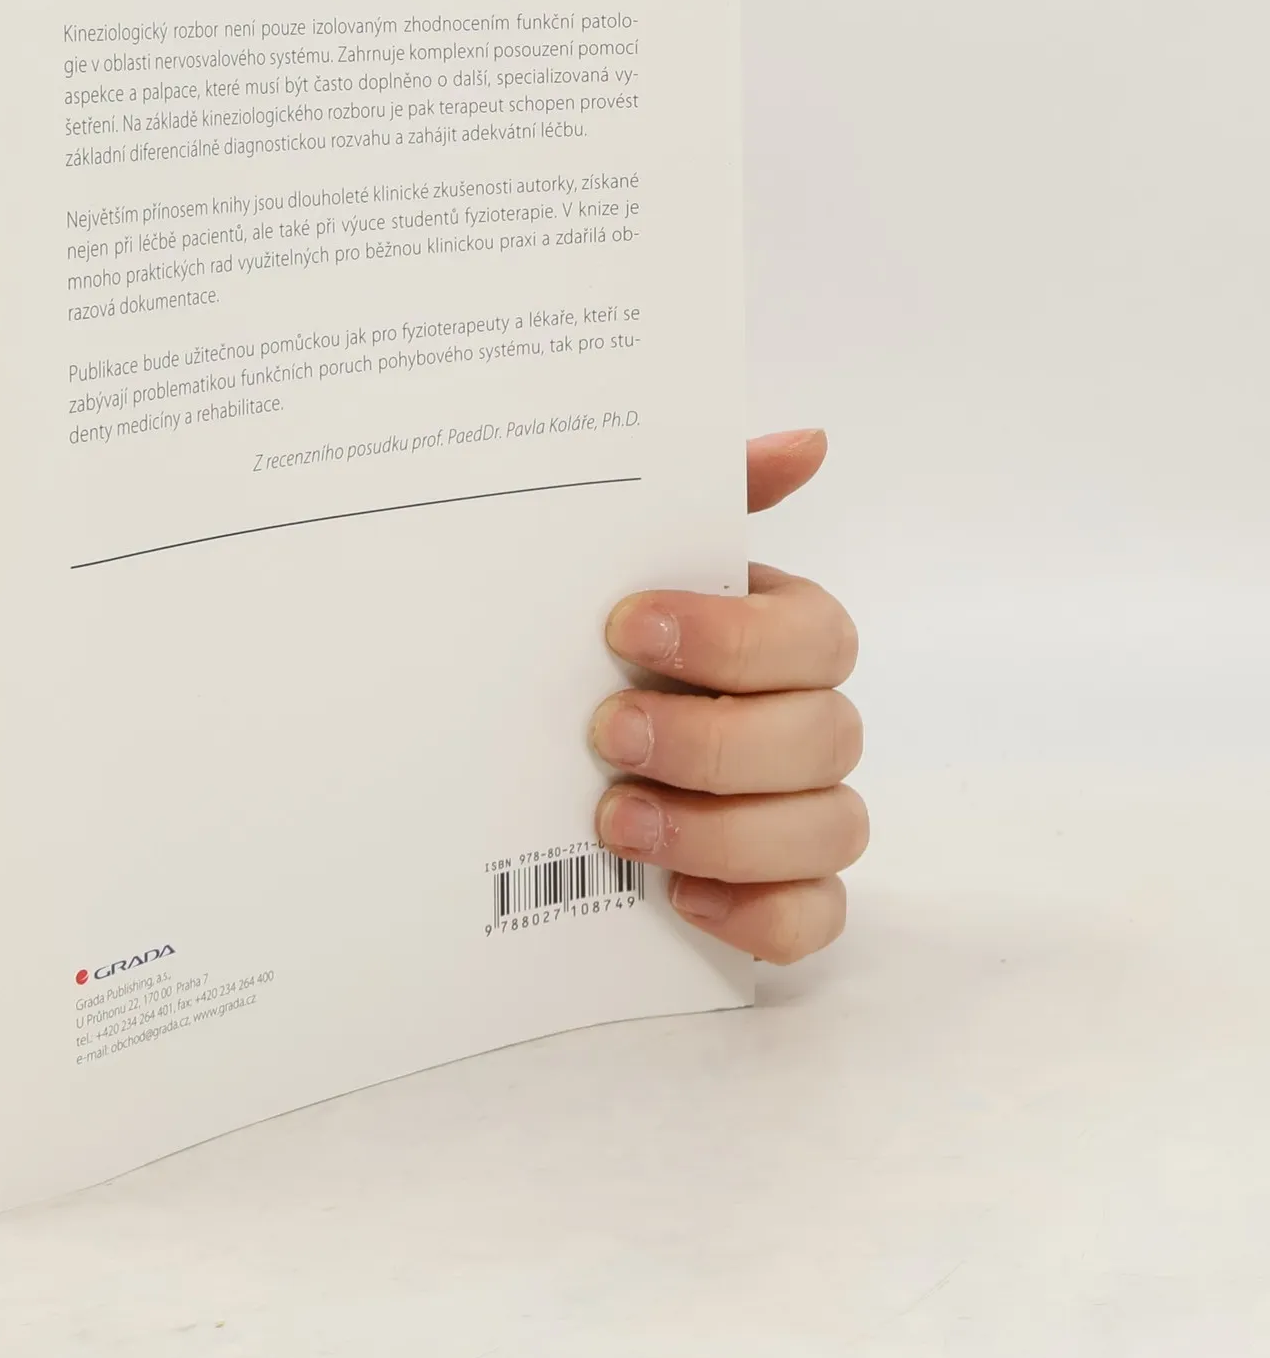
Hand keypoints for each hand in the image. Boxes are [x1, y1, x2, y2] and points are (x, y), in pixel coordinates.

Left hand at [590, 429, 864, 963]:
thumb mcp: (632, 558)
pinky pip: (817, 918)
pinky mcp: (785, 892)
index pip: (817, 636)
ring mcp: (805, 812)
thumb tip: (806, 439)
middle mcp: (809, 723)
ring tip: (615, 820)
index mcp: (784, 638)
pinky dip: (761, 915)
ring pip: (830, 829)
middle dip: (714, 740)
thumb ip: (712, 496)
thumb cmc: (605, 642)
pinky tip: (679, 897)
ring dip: (723, 828)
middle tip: (609, 733)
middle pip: (825, 737)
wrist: (527, 741)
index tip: (626, 626)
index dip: (732, 636)